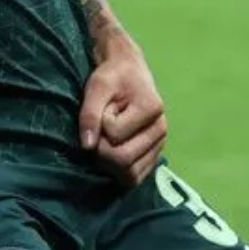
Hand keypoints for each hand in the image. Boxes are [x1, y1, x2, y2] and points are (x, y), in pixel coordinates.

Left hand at [79, 36, 166, 187]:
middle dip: (103, 149)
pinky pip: (136, 177)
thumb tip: (87, 146)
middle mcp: (161, 129)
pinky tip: (113, 153)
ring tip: (107, 141)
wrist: (128, 71)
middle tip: (100, 131)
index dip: (101, 125)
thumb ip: (90, 114)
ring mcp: (160, 144)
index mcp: (151, 108)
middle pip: (125, 160)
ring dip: (110, 164)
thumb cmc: (113, 76)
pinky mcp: (154, 155)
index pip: (115, 134)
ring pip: (131, 175)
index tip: (104, 109)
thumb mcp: (97, 87)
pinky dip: (120, 172)